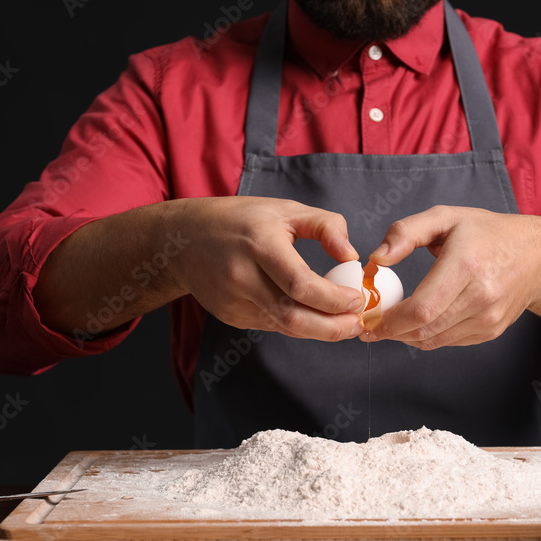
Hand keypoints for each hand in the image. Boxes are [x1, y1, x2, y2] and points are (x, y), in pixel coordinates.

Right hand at [174, 196, 364, 340]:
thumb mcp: (285, 209)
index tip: (357, 299)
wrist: (183, 241)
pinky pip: (272, 326)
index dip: (333, 299)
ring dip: (319, 331)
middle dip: (332, 328)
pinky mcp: (232, 316)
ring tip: (345, 325)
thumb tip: (351, 256)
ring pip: (284, 327)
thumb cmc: (240, 220)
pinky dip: (298, 325)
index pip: (299, 283)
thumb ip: (325, 226)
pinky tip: (316, 319)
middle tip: (357, 325)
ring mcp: (234, 302)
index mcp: (258, 244)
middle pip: (292, 316)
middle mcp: (242, 277)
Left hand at [366, 206, 540, 349]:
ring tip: (390, 325)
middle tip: (371, 326)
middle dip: (392, 332)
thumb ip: (406, 232)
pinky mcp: (491, 331)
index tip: (369, 320)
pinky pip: (449, 342)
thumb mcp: (445, 217)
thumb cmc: (487, 233)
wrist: (537, 254)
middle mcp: (481, 297)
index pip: (422, 308)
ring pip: (435, 341)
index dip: (391, 321)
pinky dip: (428, 337)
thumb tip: (377, 259)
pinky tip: (418, 324)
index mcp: (466, 266)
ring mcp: (489, 318)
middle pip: (425, 330)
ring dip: (407, 337)